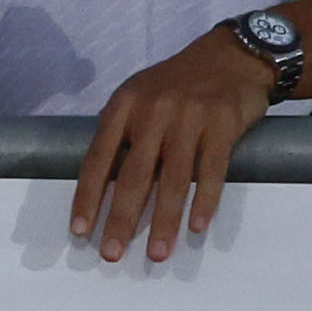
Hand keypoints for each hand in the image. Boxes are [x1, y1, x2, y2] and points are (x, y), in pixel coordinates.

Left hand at [69, 30, 275, 266]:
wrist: (231, 56)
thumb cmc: (177, 84)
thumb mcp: (139, 97)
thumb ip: (121, 133)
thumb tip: (99, 181)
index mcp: (122, 106)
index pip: (97, 159)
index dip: (86, 196)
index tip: (79, 230)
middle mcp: (151, 111)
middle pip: (132, 175)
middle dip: (120, 218)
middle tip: (111, 253)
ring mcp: (188, 118)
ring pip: (173, 180)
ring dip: (163, 221)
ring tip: (157, 253)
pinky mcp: (223, 125)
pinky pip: (212, 172)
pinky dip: (204, 202)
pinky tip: (196, 228)